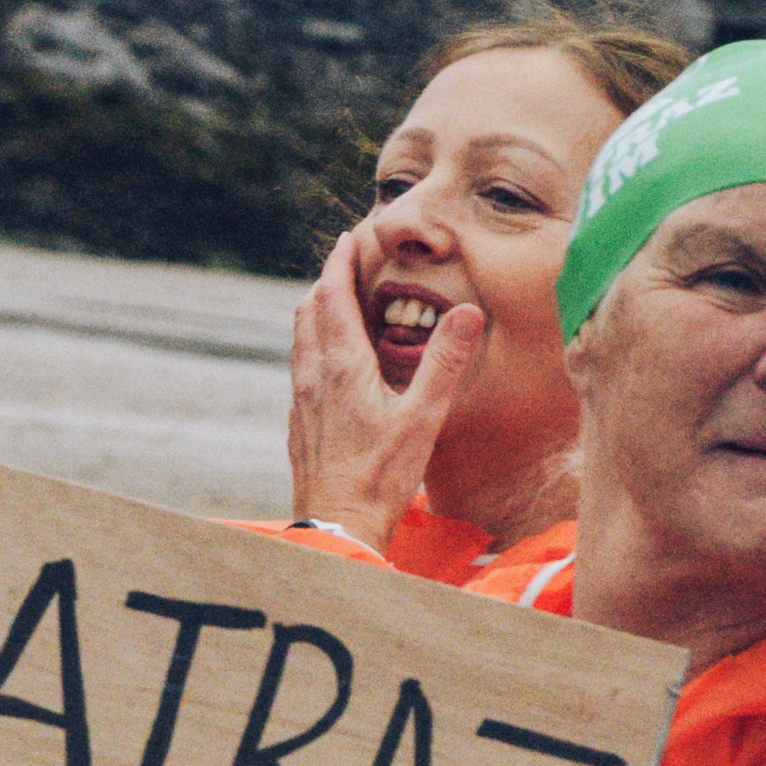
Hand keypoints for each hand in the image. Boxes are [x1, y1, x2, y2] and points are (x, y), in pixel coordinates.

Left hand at [286, 229, 483, 554]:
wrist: (337, 528)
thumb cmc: (380, 477)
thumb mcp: (423, 418)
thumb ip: (444, 363)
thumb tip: (467, 313)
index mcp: (341, 367)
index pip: (332, 296)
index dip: (340, 262)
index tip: (350, 238)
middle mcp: (312, 377)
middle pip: (308, 311)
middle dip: (327, 279)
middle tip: (347, 261)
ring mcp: (301, 401)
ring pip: (300, 339)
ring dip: (316, 311)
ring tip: (337, 300)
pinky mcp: (299, 423)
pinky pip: (300, 367)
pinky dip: (314, 344)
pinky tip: (331, 361)